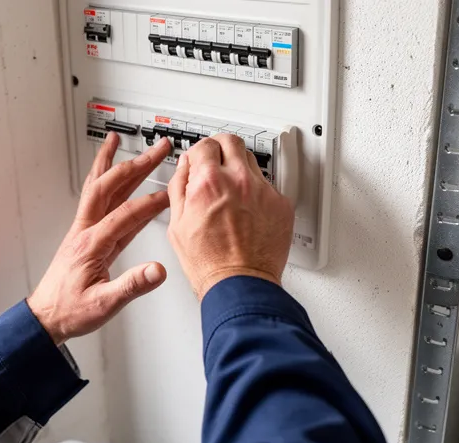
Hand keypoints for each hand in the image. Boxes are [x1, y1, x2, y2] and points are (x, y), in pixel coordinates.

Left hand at [28, 133, 173, 345]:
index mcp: (90, 244)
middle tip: (157, 149)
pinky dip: (107, 182)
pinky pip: (98, 201)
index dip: (150, 203)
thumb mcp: (103, 305)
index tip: (171, 194)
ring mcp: (83, 230)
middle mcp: (84, 231)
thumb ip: (132, 286)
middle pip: (110, 187)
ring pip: (98, 187)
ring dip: (110, 162)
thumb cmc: (69, 311)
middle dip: (135, 165)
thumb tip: (157, 270)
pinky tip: (116, 178)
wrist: (46, 317)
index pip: (125, 214)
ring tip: (117, 140)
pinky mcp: (85, 236)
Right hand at [167, 134, 293, 300]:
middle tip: (216, 159)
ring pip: (251, 162)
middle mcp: (238, 180)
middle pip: (231, 142)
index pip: (204, 145)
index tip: (198, 159)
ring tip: (232, 191)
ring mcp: (263, 191)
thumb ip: (179, 188)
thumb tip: (184, 168)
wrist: (239, 284)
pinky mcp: (281, 205)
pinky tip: (248, 210)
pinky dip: (257, 193)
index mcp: (209, 182)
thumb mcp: (177, 224)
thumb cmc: (209, 263)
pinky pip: (268, 187)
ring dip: (239, 169)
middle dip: (220, 148)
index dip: (197, 153)